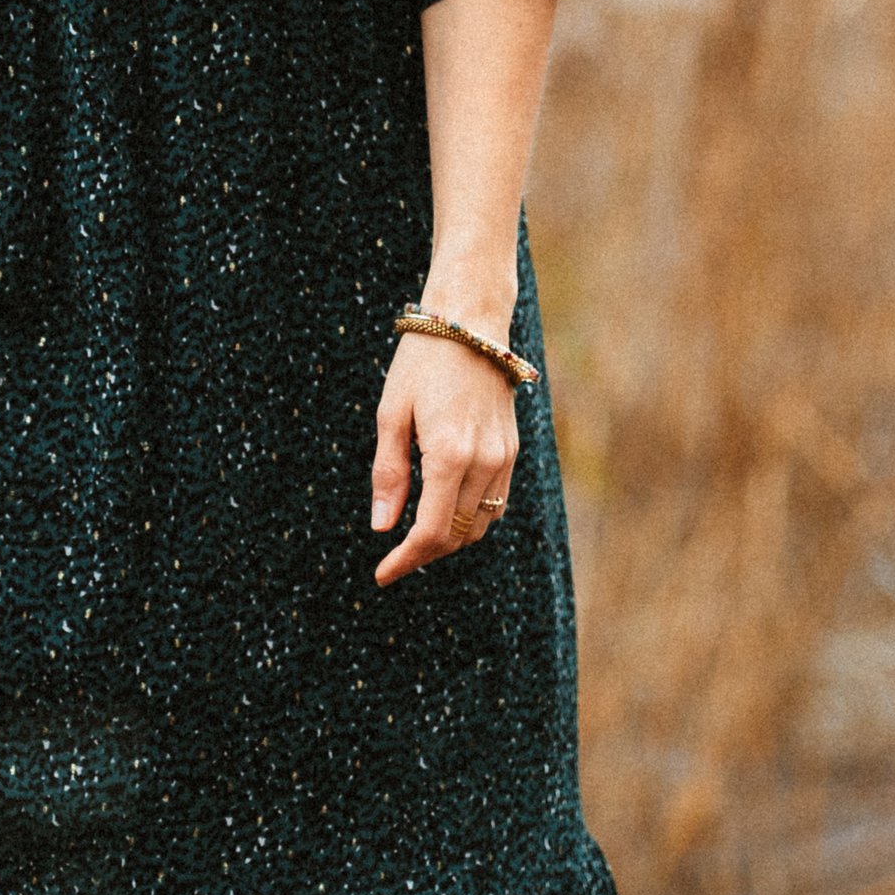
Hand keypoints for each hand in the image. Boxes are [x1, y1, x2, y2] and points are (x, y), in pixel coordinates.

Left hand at [370, 326, 517, 586]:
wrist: (469, 322)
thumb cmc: (422, 362)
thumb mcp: (391, 413)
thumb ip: (389, 474)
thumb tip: (383, 527)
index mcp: (449, 454)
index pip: (431, 532)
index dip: (406, 559)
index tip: (382, 573)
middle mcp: (484, 462)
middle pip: (457, 536)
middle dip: (424, 553)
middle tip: (394, 556)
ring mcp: (503, 457)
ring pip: (479, 525)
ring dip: (449, 539)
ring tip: (417, 536)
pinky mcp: (512, 449)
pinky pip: (495, 503)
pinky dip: (471, 518)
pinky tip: (446, 509)